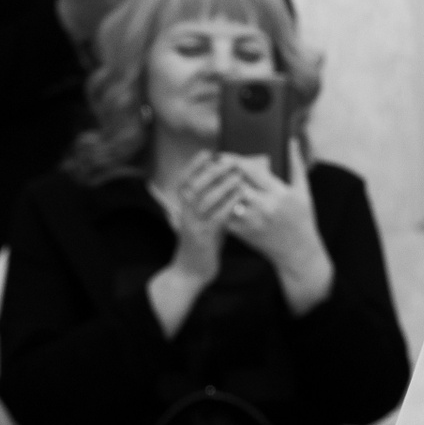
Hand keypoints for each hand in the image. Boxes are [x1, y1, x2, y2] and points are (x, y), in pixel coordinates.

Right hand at [147, 150, 241, 335]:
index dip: (194, 165)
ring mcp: (193, 226)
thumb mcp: (206, 219)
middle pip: (194, 186)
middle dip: (211, 171)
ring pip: (204, 200)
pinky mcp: (203, 238)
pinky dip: (228, 205)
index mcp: (184, 207)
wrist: (191, 273)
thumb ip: (214, 202)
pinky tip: (240, 197)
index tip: (208, 152)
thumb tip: (233, 180)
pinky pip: (216, 218)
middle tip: (229, 161)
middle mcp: (185, 214)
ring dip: (222, 186)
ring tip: (238, 176)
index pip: (184, 181)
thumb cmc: (204, 242)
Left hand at [223, 141, 334, 314]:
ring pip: (226, 200)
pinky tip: (213, 199)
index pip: (253, 171)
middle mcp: (265, 207)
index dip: (236, 160)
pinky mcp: (242, 233)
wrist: (297, 251)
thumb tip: (292, 140)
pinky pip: (224, 216)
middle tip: (210, 165)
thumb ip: (296, 164)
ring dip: (216, 190)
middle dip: (221, 173)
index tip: (224, 154)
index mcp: (280, 194)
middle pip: (236, 184)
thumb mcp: (303, 191)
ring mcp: (252, 221)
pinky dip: (218, 206)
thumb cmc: (302, 218)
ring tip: (208, 180)